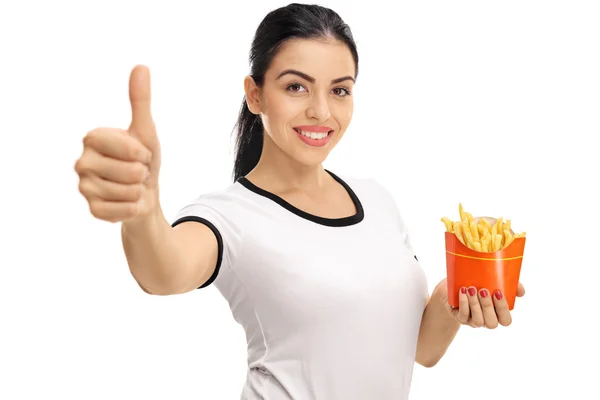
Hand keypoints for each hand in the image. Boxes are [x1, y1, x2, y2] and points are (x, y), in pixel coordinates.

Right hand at [75, 65, 161, 221]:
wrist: (144, 194)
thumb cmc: (143, 160)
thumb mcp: (146, 130)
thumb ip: (140, 101)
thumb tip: (141, 67)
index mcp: (92, 138)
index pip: (128, 147)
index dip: (143, 152)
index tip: (140, 153)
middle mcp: (81, 162)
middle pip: (131, 172)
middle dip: (143, 173)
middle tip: (137, 172)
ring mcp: (84, 188)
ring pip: (129, 191)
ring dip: (139, 191)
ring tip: (132, 186)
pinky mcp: (93, 210)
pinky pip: (124, 210)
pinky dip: (134, 207)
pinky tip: (128, 202)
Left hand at [438, 279, 525, 328]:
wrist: (455, 287)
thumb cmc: (480, 284)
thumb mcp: (496, 282)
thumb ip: (512, 285)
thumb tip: (521, 292)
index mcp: (498, 314)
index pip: (505, 320)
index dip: (503, 309)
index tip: (498, 292)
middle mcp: (487, 320)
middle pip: (492, 323)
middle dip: (488, 306)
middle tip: (483, 290)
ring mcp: (473, 321)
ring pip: (477, 321)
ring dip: (475, 304)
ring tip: (471, 288)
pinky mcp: (460, 318)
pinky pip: (462, 316)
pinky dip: (463, 303)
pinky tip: (463, 291)